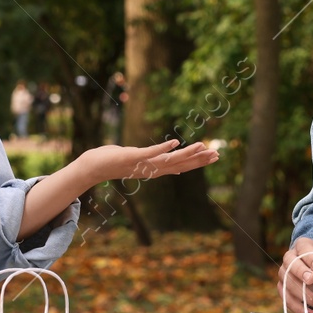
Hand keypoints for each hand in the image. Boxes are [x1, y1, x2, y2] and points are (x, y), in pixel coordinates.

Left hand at [79, 139, 218, 183]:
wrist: (95, 167)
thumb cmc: (117, 163)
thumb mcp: (142, 163)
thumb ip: (158, 162)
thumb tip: (175, 166)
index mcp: (156, 170)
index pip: (183, 166)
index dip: (200, 162)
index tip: (215, 156)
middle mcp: (153, 169)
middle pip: (182, 164)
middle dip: (200, 159)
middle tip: (217, 154)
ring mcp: (144, 164)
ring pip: (170, 160)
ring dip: (187, 153)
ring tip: (202, 146)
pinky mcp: (134, 156)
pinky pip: (151, 152)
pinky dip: (163, 148)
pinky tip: (175, 141)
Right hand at [280, 238, 312, 312]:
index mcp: (302, 245)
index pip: (303, 249)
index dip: (309, 258)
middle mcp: (289, 258)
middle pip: (290, 266)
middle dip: (301, 274)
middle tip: (312, 281)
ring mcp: (283, 273)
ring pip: (287, 284)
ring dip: (303, 295)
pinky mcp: (283, 288)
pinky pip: (286, 299)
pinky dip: (298, 308)